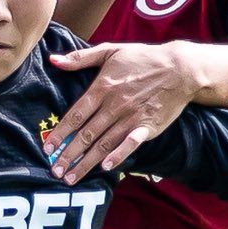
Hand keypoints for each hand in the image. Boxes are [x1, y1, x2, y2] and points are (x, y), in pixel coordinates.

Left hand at [45, 42, 198, 181]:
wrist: (179, 68)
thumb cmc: (143, 58)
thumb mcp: (110, 51)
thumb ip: (80, 58)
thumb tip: (54, 60)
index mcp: (102, 87)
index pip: (75, 114)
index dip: (60, 133)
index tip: (47, 148)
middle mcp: (114, 105)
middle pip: (86, 134)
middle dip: (69, 155)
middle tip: (55, 171)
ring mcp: (131, 117)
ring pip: (104, 144)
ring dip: (86, 163)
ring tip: (72, 177)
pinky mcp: (147, 126)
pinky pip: (131, 143)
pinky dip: (119, 155)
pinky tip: (106, 167)